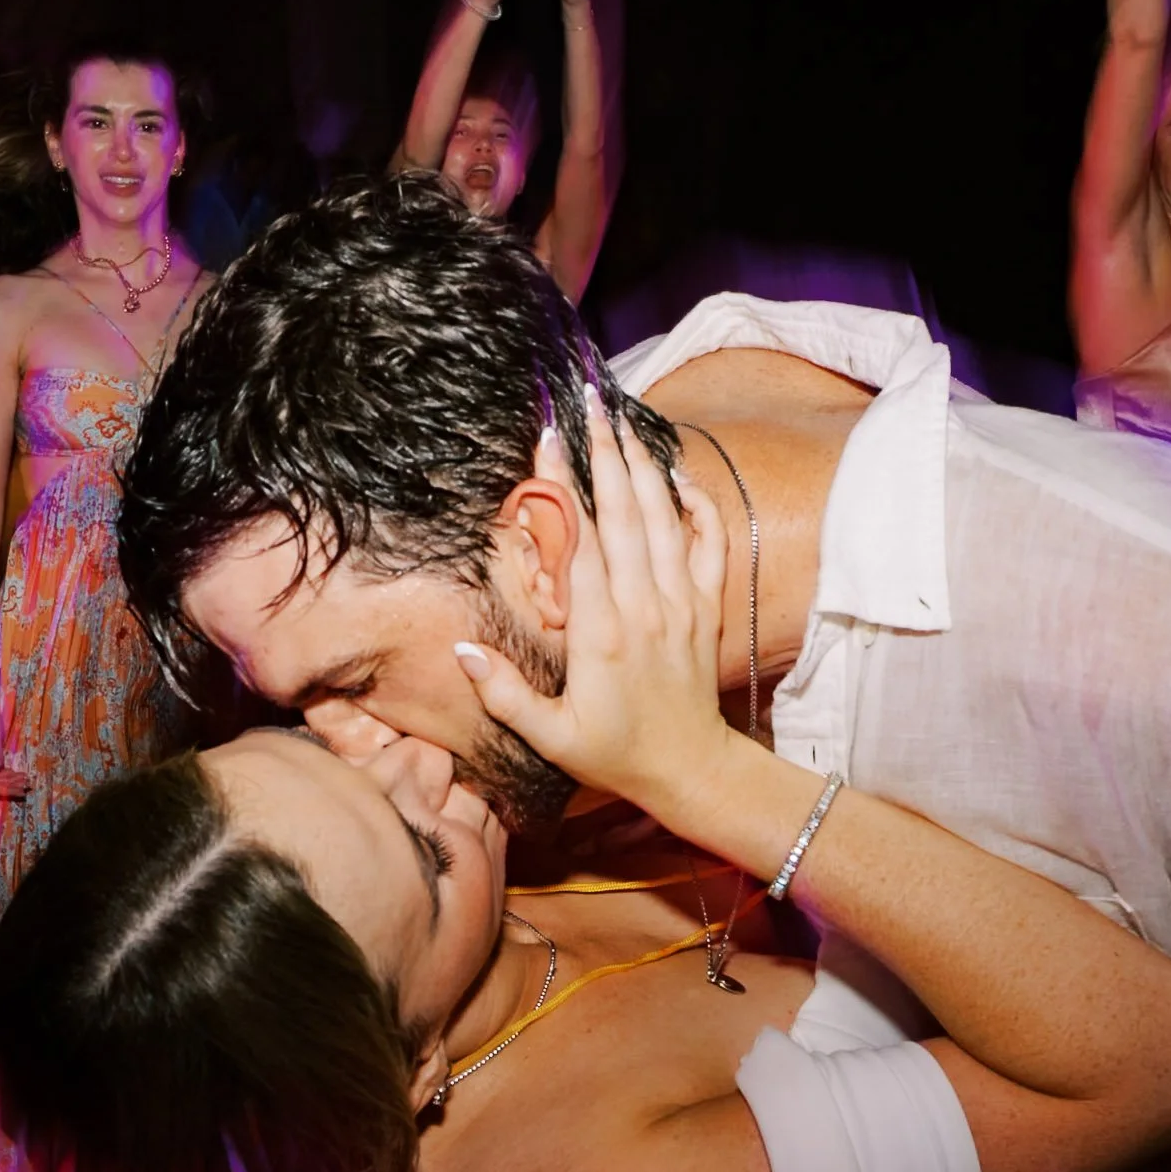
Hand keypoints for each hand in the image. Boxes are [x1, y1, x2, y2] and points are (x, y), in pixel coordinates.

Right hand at [455, 388, 736, 819]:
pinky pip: (710, 544)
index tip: (548, 439)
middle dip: (605, 452)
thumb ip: (503, 692)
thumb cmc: (614, 753)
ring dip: (644, 465)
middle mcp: (645, 607)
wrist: (690, 769)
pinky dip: (698, 504)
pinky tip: (679, 474)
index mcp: (601, 632)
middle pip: (625, 513)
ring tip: (622, 419)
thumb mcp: (549, 735)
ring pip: (666, 519)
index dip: (564, 487)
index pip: (581, 542)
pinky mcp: (706, 608)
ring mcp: (681, 603)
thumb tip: (460, 649)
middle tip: (588, 401)